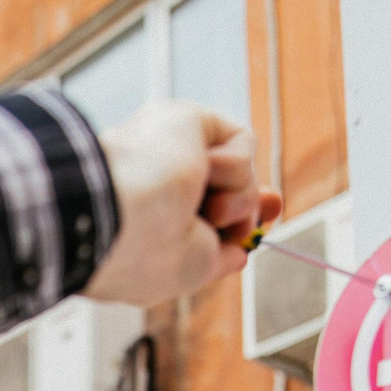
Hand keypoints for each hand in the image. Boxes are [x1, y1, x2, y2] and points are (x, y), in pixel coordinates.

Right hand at [85, 102, 280, 307]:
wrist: (118, 214)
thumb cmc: (145, 250)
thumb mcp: (191, 271)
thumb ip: (218, 258)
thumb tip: (241, 251)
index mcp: (148, 218)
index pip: (202, 212)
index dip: (238, 217)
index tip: (259, 224)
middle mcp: (155, 181)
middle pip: (226, 187)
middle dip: (253, 200)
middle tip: (273, 203)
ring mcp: (168, 149)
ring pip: (239, 174)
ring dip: (237, 200)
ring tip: (205, 209)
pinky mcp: (185, 119)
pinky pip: (242, 141)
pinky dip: (234, 166)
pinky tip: (200, 172)